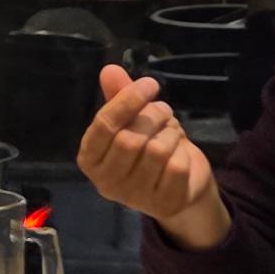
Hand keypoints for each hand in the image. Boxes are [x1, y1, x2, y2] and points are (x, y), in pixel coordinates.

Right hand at [76, 66, 226, 248]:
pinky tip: (180, 153)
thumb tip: (109, 69)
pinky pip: (176, 167)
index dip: (127, 100)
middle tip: (164, 110)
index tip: (150, 84)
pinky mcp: (163, 204)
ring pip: (156, 152)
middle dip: (152, 116)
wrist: (181, 186)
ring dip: (169, 133)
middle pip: (130, 139)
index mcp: (90, 159)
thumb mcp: (132, 121)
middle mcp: (106, 182)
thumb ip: (119, 97)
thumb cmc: (148, 147)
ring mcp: (134, 197)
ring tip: (170, 131)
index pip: (104, 126)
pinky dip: (183, 152)